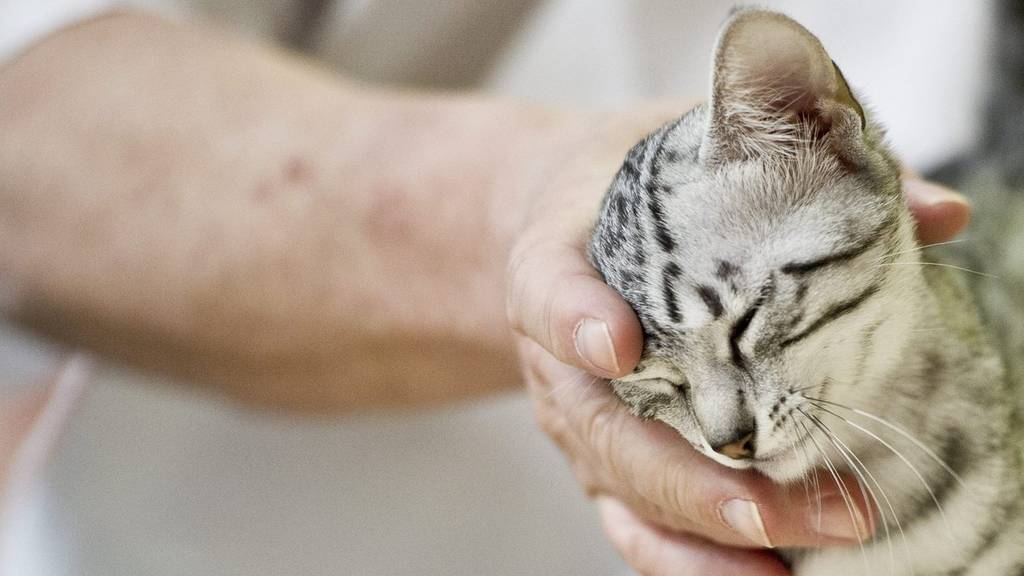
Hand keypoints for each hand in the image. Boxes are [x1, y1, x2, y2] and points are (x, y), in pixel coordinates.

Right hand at [506, 106, 970, 575]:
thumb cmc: (628, 184)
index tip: (618, 345)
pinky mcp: (608, 459)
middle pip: (603, 429)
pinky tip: (766, 574)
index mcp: (556, 261)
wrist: (566, 221)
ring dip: (705, 528)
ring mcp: (584, 418)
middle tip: (776, 498)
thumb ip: (802, 168)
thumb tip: (940, 213)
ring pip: (625, 491)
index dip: (575, 320)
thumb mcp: (690, 145)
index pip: (548, 290)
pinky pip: (637, 523)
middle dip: (690, 476)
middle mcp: (561, 356)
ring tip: (796, 545)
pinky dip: (692, 562)